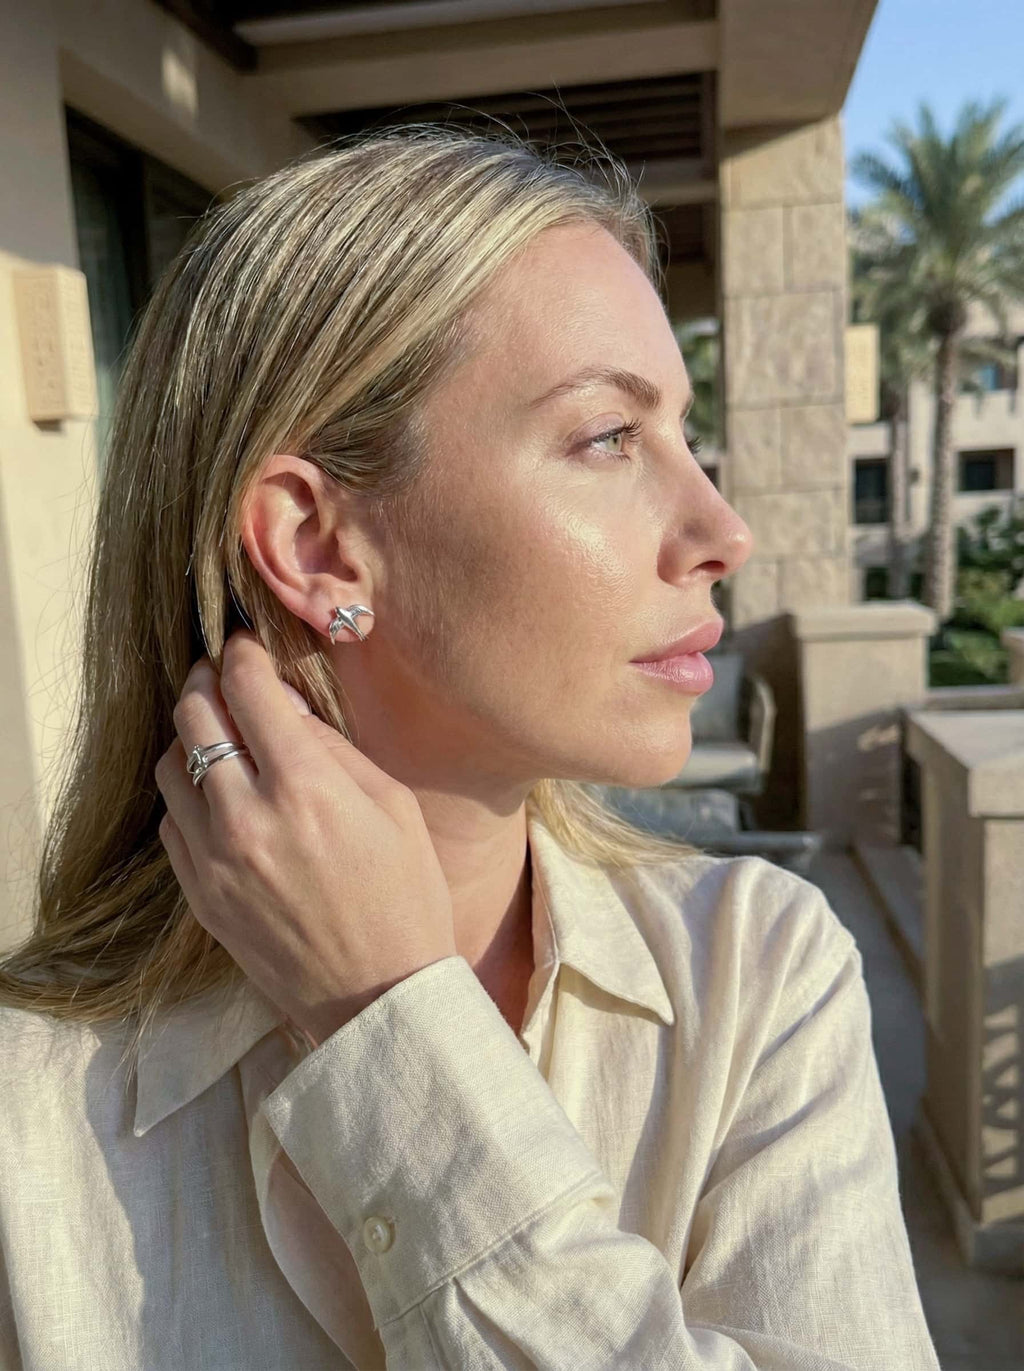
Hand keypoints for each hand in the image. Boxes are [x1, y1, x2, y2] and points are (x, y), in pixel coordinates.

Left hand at [154, 629, 457, 1045]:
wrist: (379, 996)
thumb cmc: (406, 897)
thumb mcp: (394, 806)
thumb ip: (334, 748)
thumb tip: (286, 707)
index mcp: (306, 788)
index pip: (247, 689)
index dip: (243, 653)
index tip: (246, 644)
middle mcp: (247, 817)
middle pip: (193, 716)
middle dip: (207, 680)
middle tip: (223, 674)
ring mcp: (213, 859)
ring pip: (170, 765)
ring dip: (191, 736)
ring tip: (219, 734)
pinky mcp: (198, 894)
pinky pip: (170, 821)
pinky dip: (187, 794)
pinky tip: (217, 795)